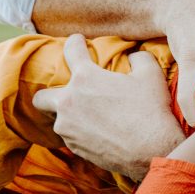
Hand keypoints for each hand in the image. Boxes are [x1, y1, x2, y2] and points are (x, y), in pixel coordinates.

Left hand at [32, 35, 184, 180]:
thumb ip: (139, 58)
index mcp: (86, 79)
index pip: (72, 51)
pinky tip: (100, 135)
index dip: (75, 43)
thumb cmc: (151, 111)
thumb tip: (134, 56)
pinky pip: (72, 138)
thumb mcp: (151, 75)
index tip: (78, 41)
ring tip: (92, 119)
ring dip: (71, 118)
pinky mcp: (75, 148)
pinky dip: (82, 135)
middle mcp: (69, 102)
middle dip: (49, 95)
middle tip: (69, 96)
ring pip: (59, 121)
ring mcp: (69, 128)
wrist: (153, 152)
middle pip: (42, 97)